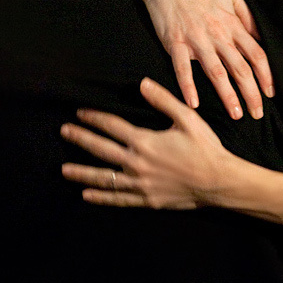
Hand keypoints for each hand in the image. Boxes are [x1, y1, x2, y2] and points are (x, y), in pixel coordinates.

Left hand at [60, 78, 238, 208]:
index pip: (111, 126)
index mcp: (144, 141)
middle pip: (101, 149)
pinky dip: (101, 198)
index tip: (79, 112)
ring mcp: (140, 183)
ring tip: (64, 169)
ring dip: (82, 173)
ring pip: (104, 177)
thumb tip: (143, 83)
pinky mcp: (146, 199)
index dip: (94, 117)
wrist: (219, 182)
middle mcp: (137, 163)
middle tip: (64, 132)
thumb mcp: (187, 118)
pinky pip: (118, 199)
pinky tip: (86, 196)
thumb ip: (163, 100)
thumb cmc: (205, 148)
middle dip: (80, 139)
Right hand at [138, 0, 271, 118]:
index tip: (270, 93)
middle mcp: (218, 34)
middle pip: (241, 68)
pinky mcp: (174, 42)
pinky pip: (182, 68)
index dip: (266, 75)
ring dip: (227, 96)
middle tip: (257, 114)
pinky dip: (188, 87)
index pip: (256, 54)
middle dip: (252, 94)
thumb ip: (247, 17)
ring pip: (216, 73)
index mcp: (232, 24)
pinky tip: (193, 104)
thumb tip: (261, 36)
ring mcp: (196, 39)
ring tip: (235, 115)